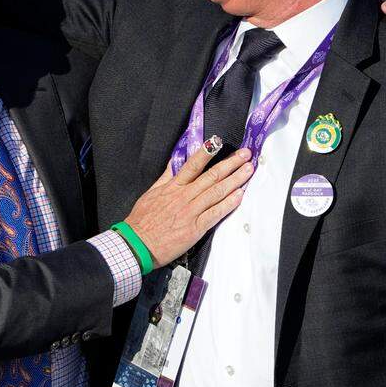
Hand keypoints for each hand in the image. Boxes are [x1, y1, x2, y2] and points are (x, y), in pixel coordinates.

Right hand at [125, 141, 251, 266]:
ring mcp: (191, 211)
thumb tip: (174, 163)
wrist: (137, 244)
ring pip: (216, 191)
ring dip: (235, 179)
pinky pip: (215, 213)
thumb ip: (165, 177)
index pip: (193, 165)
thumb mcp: (151, 193)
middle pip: (211, 176)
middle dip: (230, 163)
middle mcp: (184, 196)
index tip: (219, 142)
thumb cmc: (142, 221)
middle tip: (245, 154)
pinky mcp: (195, 228)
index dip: (207, 152)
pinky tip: (240, 195)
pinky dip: (228, 203)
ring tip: (248, 170)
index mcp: (173, 187)